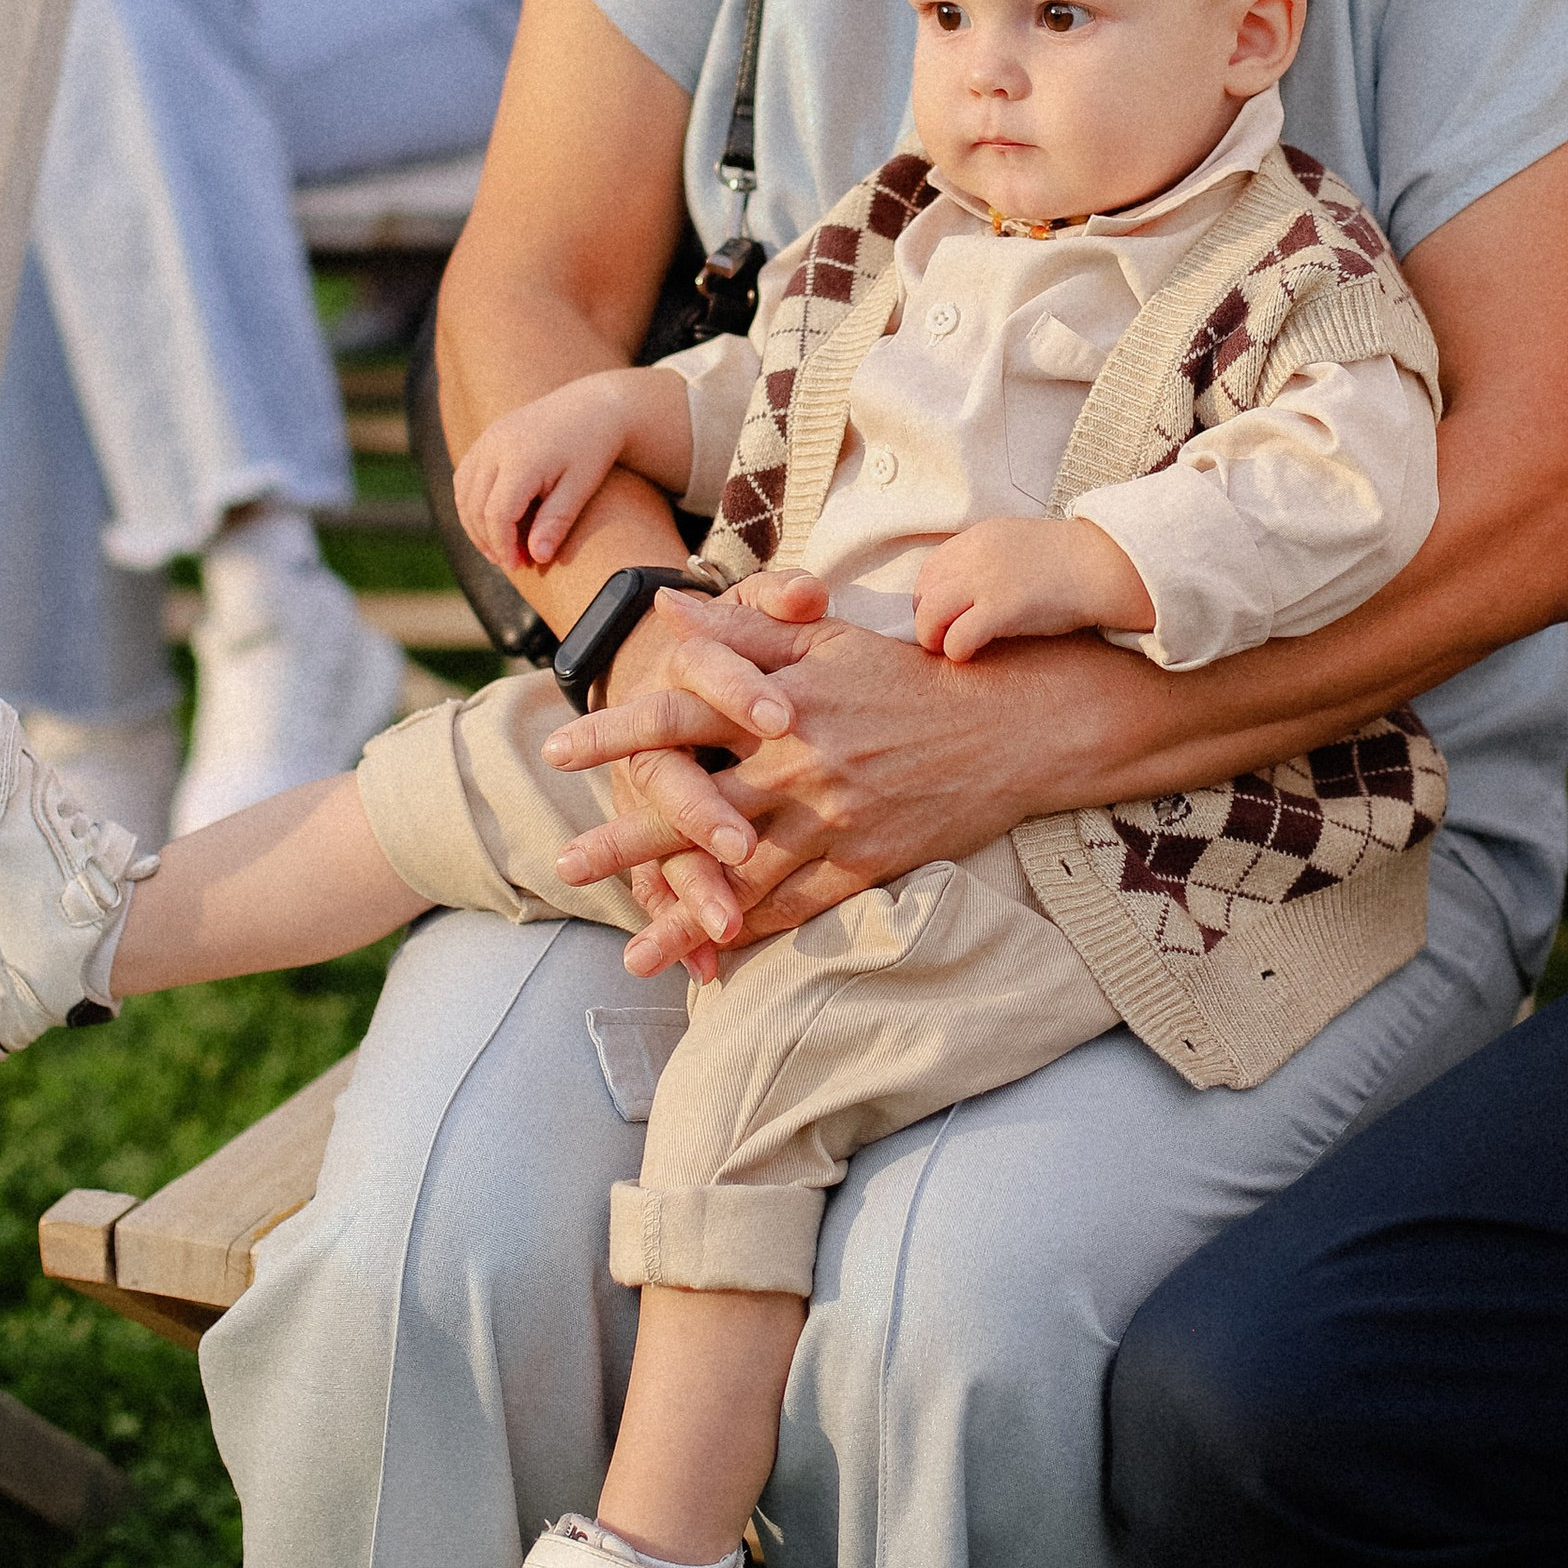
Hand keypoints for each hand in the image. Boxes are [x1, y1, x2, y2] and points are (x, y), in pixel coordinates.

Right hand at [455, 369, 686, 574]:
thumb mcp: (581, 487)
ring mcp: (487, 438)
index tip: (518, 566)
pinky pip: (464, 477)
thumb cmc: (592, 449)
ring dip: (474, 525)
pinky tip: (491, 522)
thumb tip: (537, 558)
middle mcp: (496, 445)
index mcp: (521, 458)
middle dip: (489, 541)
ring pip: (463, 493)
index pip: (496, 514)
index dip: (503, 546)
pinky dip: (471, 504)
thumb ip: (556, 521)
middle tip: (511, 563)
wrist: (594, 406)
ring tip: (499, 548)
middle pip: (475, 507)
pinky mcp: (486, 437)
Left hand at [548, 584, 1090, 978]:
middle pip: (697, 805)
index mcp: (783, 698)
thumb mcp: (827, 637)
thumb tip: (670, 608)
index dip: (617, 731)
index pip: (682, 712)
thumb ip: (745, 624)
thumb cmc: (910, 674)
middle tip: (565, 863)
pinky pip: (799, 906)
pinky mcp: (867, 861)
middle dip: (627, 838)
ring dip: (681, 910)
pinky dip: (753, 932)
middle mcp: (800, 760)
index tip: (558, 749)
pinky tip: (713, 959)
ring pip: (742, 872)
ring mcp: (834, 816)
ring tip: (628, 950)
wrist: (1009, 726)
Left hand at [913, 515, 1150, 661]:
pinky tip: (968, 655)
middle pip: (925, 591)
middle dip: (925, 619)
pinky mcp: (1004, 608)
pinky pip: (959, 636)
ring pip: (931, 613)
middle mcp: (977, 554)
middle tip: (937, 638)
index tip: (940, 616)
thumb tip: (963, 594)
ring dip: (932, 637)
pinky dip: (956, 650)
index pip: (930, 569)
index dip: (928, 597)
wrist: (1106, 566)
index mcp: (979, 537)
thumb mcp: (1018, 545)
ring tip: (946, 649)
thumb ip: (987, 561)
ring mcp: (988, 580)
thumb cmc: (1069, 563)